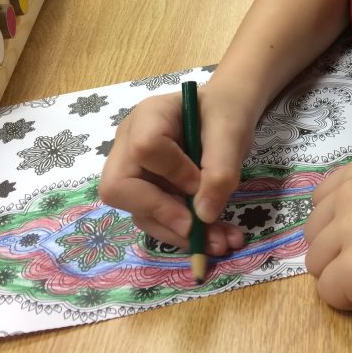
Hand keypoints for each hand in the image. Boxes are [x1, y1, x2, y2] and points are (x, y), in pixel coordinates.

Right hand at [99, 83, 255, 253]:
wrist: (226, 111)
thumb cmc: (226, 111)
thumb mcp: (232, 133)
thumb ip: (220, 170)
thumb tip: (203, 216)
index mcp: (149, 116)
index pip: (143, 148)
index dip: (171, 173)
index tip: (199, 182)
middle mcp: (130, 144)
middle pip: (119, 188)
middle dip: (161, 215)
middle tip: (200, 231)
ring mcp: (135, 170)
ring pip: (140, 213)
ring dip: (179, 234)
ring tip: (221, 241)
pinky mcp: (148, 192)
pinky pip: (155, 220)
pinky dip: (185, 234)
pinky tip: (216, 236)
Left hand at [304, 159, 351, 331]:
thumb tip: (346, 226)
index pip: (319, 201)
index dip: (338, 227)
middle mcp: (350, 194)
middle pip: (313, 234)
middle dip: (337, 253)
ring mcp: (350, 231)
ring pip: (316, 265)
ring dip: (342, 278)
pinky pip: (328, 293)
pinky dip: (349, 303)